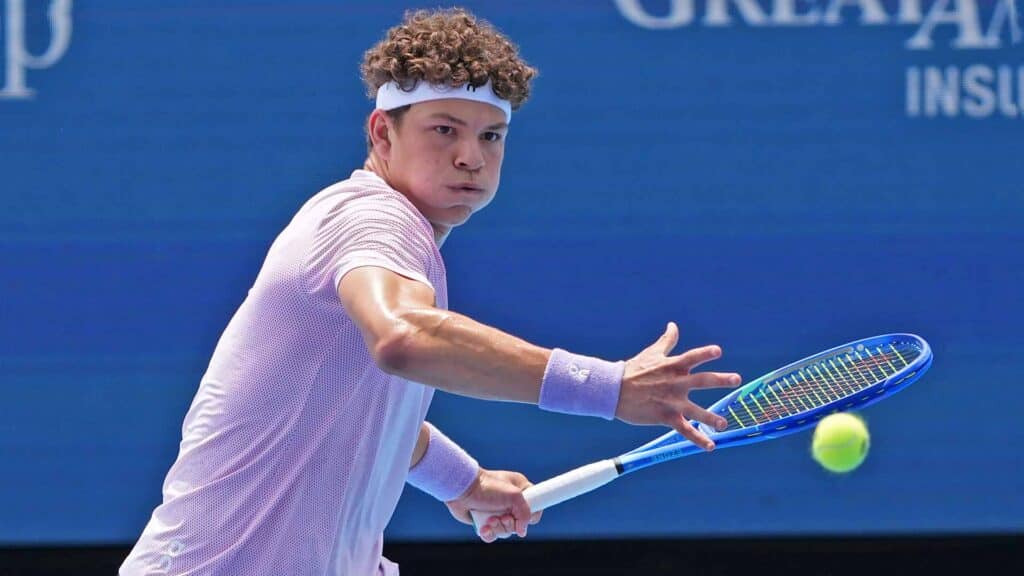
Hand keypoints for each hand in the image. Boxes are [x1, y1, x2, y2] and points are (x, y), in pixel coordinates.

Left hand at [445, 468, 542, 542]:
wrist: (462, 489)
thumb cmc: (488, 487)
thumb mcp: (514, 496)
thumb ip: (525, 513)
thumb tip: (522, 532)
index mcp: (519, 491)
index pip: (535, 507)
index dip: (531, 515)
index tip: (523, 515)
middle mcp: (509, 503)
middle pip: (519, 524)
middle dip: (510, 524)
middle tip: (503, 517)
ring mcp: (497, 512)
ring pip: (506, 531)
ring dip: (498, 528)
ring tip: (490, 520)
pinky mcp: (485, 521)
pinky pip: (492, 535)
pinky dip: (489, 534)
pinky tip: (484, 527)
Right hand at [616, 322, 740, 450]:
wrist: (613, 390)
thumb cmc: (632, 370)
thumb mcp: (651, 353)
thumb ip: (667, 340)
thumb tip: (673, 324)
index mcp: (673, 366)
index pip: (692, 357)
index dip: (705, 353)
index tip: (718, 352)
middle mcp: (676, 383)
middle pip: (703, 380)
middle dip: (721, 380)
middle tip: (736, 379)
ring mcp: (672, 401)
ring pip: (696, 410)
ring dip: (712, 418)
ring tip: (724, 424)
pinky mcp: (666, 416)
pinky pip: (685, 430)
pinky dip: (698, 439)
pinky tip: (710, 446)